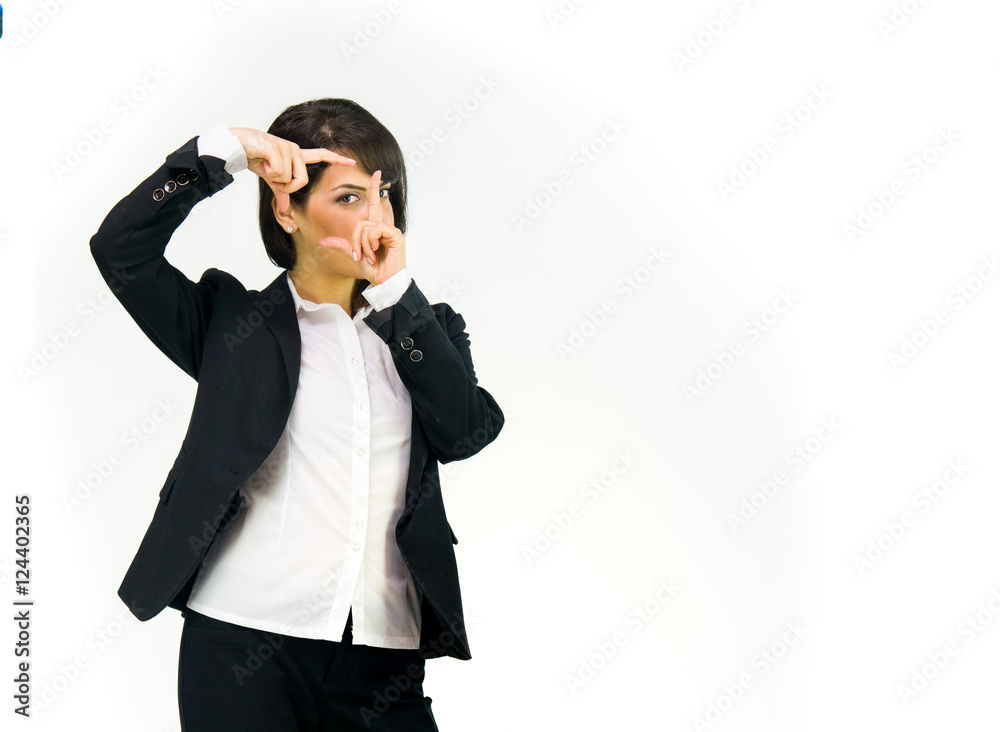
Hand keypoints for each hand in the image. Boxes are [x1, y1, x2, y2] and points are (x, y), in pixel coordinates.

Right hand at [228, 127, 355, 212]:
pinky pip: (279, 173)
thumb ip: (281, 193)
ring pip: (289, 179)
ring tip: (265, 165)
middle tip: (272, 177)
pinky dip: (268, 173)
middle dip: (287, 187)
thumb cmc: (254, 158)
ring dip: (274, 178)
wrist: (235, 144)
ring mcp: (287, 147)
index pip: (321, 155)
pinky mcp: (277, 148)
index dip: (336, 160)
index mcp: (297, 155)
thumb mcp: (270, 178)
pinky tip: (261, 161)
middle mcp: (295, 150)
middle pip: (303, 181)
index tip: (352, 162)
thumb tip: (286, 211)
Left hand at [315, 169, 406, 285]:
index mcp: (376, 229)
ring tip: (369, 256)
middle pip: (361, 222)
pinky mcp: (396, 236)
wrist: (385, 282)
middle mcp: (384, 227)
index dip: (374, 188)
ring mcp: (391, 231)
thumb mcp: (354, 254)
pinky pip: (376, 230)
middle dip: (355, 241)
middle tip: (360, 255)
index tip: (376, 172)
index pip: (374, 204)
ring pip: (366, 226)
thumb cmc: (374, 269)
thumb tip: (321, 241)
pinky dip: (371, 241)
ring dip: (363, 244)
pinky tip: (375, 251)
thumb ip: (341, 245)